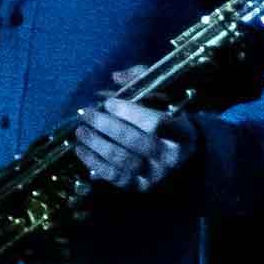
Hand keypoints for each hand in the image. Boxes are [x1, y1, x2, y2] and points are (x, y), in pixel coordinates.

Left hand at [74, 67, 190, 193]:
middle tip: (86, 114)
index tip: (109, 102)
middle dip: (106, 126)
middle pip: (135, 142)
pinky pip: (115, 177)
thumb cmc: (170, 118)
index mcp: (182, 133)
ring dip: (97, 145)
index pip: (157, 123)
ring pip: (123, 161)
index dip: (130, 112)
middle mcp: (171, 157)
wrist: (183, 154)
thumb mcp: (164, 96)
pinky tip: (81, 150)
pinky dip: (95, 163)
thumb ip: (143, 80)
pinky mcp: (141, 186)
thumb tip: (116, 77)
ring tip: (80, 131)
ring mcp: (156, 175)